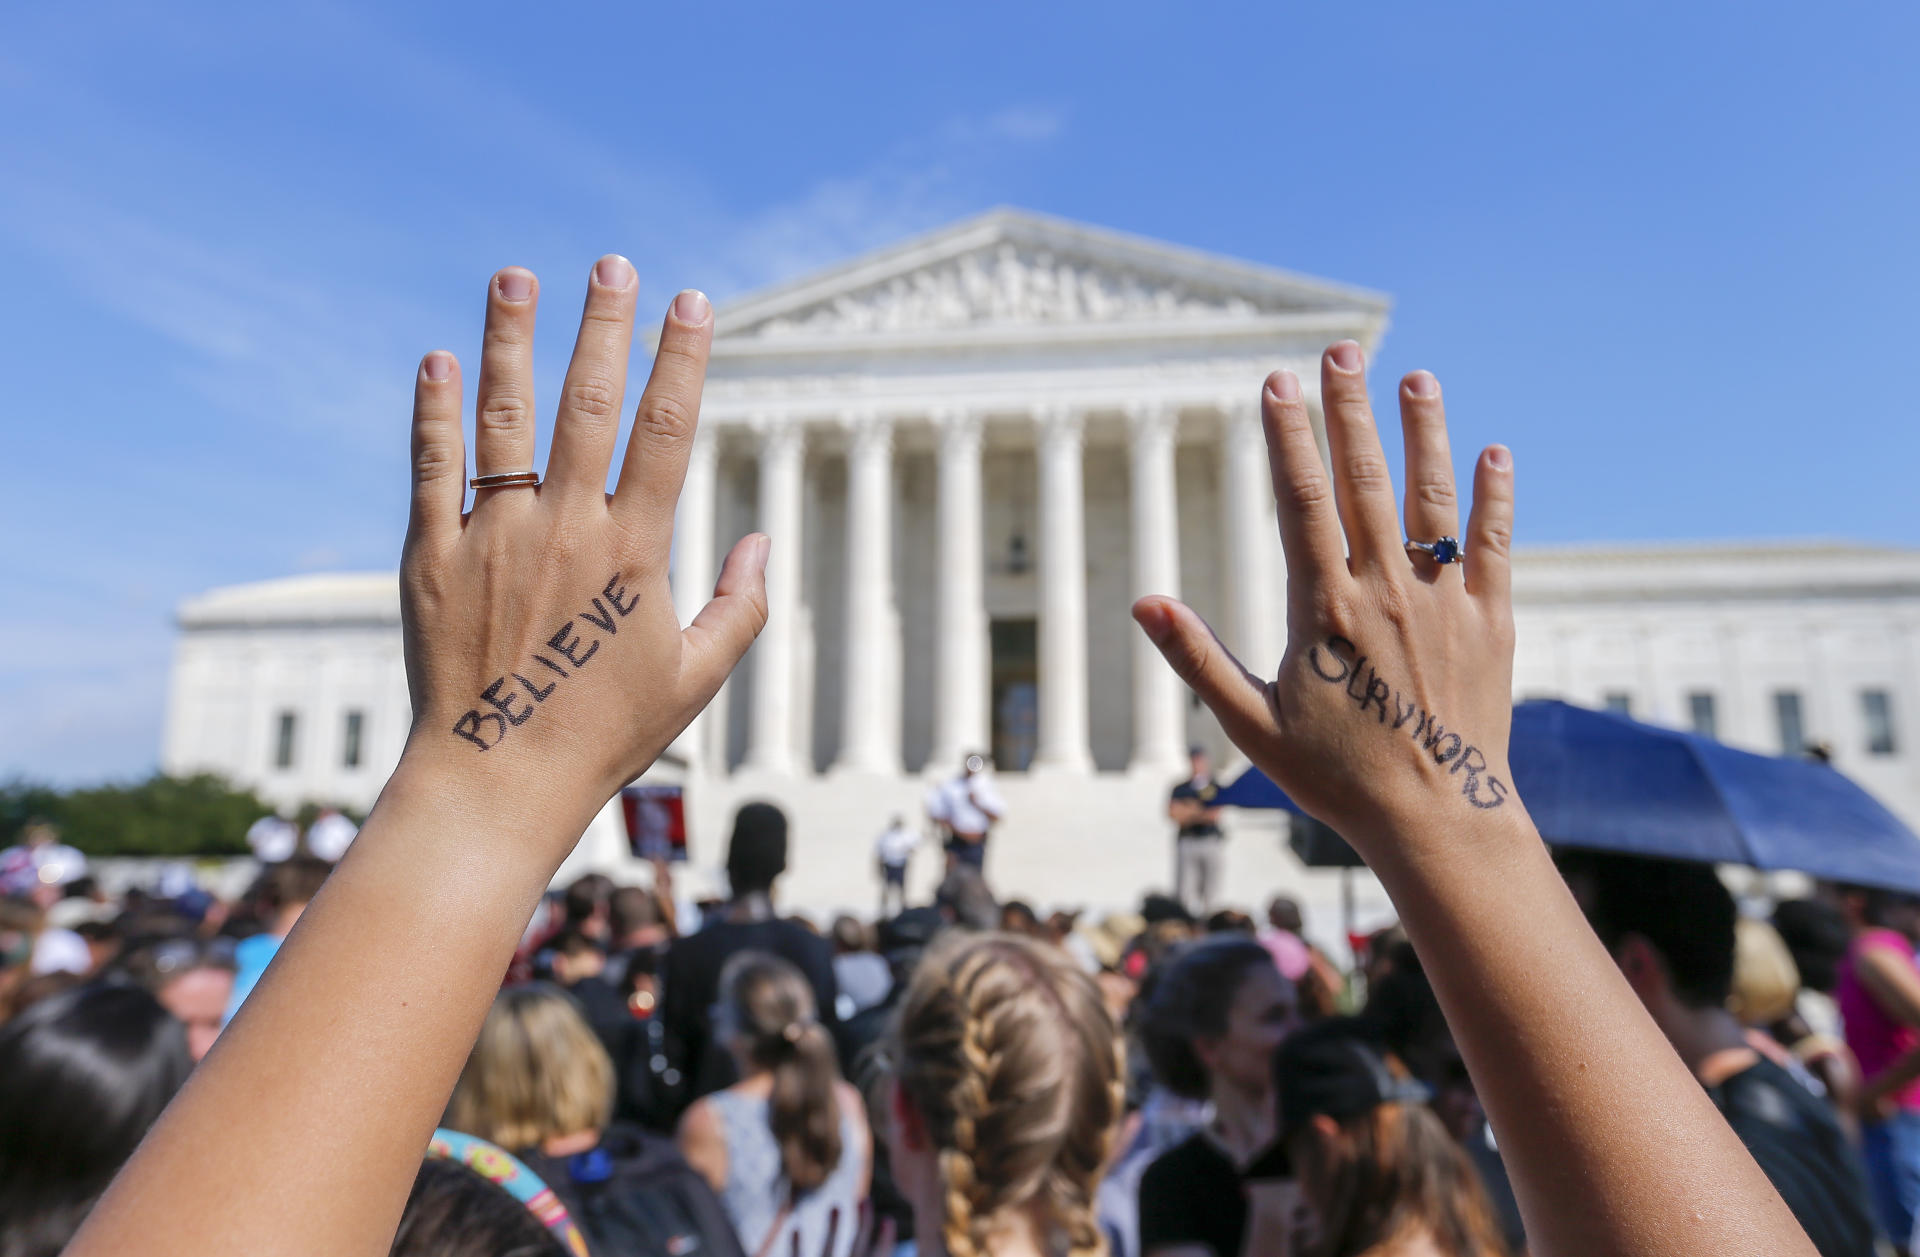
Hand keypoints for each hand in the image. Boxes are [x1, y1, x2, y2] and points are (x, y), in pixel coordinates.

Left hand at [399, 258, 766, 852]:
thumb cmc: (603, 736)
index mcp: (633, 552)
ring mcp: (492, 538)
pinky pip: (433, 468)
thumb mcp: (695, 679)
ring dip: (510, 340)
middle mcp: (563, 529)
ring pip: (504, 417)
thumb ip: (740, 607)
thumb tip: (764, 539)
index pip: (667, 431)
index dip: (682, 360)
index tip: (692, 301)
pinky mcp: (431, 557)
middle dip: (603, 325)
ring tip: (516, 276)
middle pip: (587, 403)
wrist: (495, 780)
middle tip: (612, 261)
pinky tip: (437, 360)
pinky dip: (434, 411)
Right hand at [1134, 341, 1516, 855]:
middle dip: (1348, 410)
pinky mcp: (1490, 622)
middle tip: (1341, 350)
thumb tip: (1144, 602)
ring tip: (1415, 376)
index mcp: (1323, 607)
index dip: (1286, 435)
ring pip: (1430, 498)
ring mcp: (1443, 602)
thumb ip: (1197, 657)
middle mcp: (1385, 590)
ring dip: (1423, 432)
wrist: (1438, 821)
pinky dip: (1493, 498)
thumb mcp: (1249, 725)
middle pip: (1363, 479)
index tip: (1276, 381)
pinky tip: (1494, 454)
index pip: (1299, 499)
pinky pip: (1492, 546)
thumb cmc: (1336, 778)